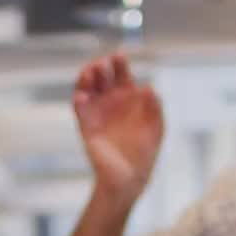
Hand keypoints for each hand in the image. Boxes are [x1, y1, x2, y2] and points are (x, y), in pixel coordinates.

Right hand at [73, 52, 164, 209]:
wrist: (130, 178)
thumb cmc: (145, 152)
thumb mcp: (156, 127)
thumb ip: (155, 108)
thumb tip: (149, 87)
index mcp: (128, 97)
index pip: (120, 73)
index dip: (119, 62)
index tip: (119, 56)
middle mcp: (109, 101)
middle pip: (101, 76)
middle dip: (99, 66)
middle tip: (102, 65)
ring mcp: (96, 112)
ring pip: (86, 88)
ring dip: (85, 79)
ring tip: (89, 74)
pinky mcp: (86, 126)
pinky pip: (79, 109)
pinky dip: (78, 100)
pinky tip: (82, 96)